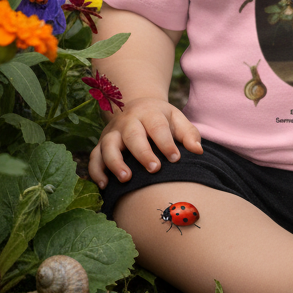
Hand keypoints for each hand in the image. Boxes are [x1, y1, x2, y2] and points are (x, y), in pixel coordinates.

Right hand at [87, 96, 202, 189]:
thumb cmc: (161, 119)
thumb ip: (188, 134)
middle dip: (142, 152)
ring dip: (115, 162)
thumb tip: (198, 151)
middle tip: (154, 169)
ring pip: (108, 145)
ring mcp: (112, 133)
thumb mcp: (177, 119)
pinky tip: (104, 186)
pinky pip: (94, 157)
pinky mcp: (101, 144)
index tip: (176, 158)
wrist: (135, 106)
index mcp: (149, 113)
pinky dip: (96, 171)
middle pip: (132, 135)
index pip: (157, 126)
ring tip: (126, 179)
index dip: (166, 142)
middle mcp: (128, 121)